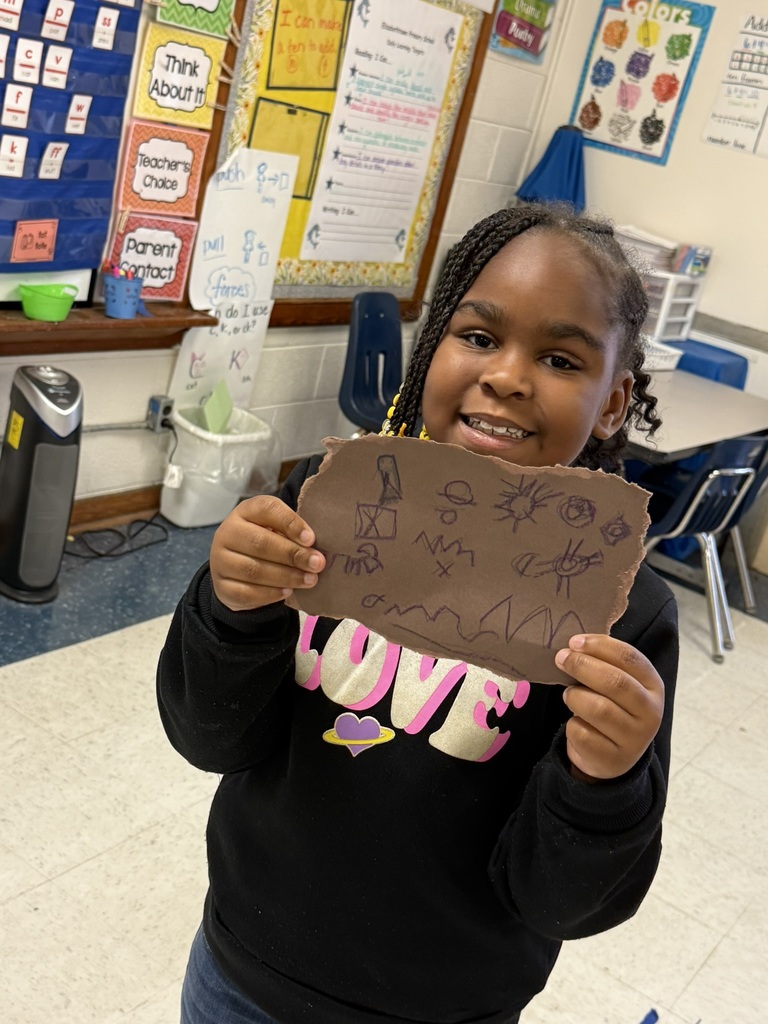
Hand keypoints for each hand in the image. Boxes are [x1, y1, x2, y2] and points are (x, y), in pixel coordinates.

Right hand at [210, 495, 325, 610]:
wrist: (236, 569)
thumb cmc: (265, 543)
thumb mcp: (276, 530)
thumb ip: (292, 534)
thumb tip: (314, 550)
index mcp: (245, 512)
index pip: (266, 509)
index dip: (290, 523)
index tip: (311, 539)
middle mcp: (228, 533)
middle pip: (260, 542)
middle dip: (293, 554)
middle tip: (316, 564)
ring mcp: (220, 561)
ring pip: (253, 570)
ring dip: (286, 576)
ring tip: (309, 580)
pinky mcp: (222, 587)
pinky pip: (246, 592)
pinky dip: (270, 594)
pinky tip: (287, 592)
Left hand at [554, 634, 663, 781]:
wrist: (611, 757)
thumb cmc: (612, 708)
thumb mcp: (618, 684)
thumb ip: (604, 664)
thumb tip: (574, 645)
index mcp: (654, 686)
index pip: (630, 658)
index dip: (599, 646)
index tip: (574, 642)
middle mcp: (651, 713)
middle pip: (615, 682)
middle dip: (582, 666)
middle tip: (561, 659)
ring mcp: (635, 739)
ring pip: (598, 709)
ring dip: (575, 697)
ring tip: (570, 695)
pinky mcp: (614, 759)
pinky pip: (583, 734)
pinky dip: (572, 725)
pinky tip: (577, 724)